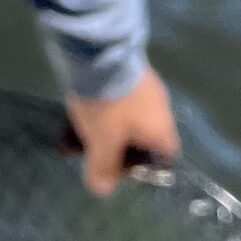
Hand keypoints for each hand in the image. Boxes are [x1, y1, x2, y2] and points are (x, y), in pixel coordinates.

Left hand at [67, 67, 178, 196]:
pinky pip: (116, 99)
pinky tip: (74, 111)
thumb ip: (103, 168)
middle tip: (92, 153)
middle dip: (116, 148)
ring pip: (125, 117)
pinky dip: (99, 109)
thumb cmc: (108, 104)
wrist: (98, 51)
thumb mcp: (102, 142)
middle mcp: (159, 107)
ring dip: (103, 128)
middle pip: (142, 138)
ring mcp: (144, 86)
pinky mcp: (126, 71)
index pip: (165, 157)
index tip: (118, 170)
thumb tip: (102, 190)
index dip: (144, 168)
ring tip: (75, 134)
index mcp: (161, 128)